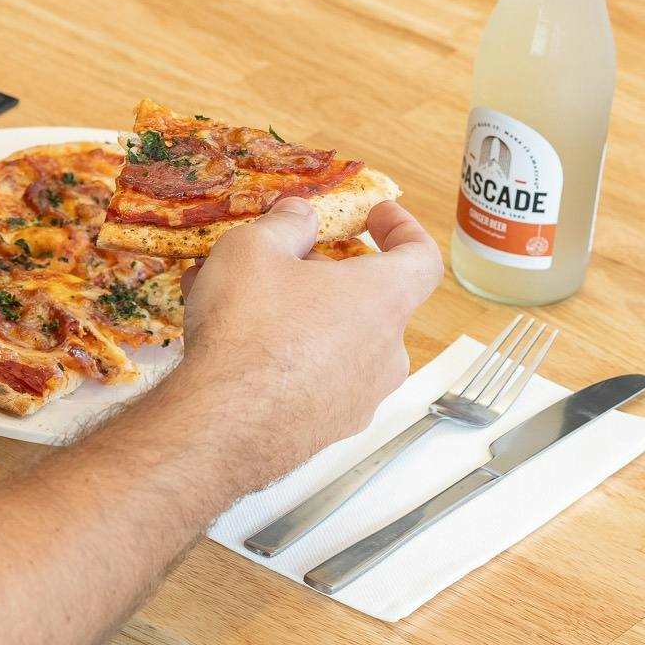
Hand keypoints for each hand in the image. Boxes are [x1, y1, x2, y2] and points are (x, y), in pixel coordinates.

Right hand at [175, 199, 441, 490]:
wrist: (222, 425)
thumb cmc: (248, 328)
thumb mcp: (255, 248)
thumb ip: (285, 223)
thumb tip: (299, 216)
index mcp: (384, 300)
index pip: (422, 258)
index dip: (403, 229)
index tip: (375, 216)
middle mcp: (386, 353)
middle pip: (369, 300)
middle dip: (325, 274)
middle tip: (280, 260)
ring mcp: (360, 398)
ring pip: (337, 340)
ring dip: (298, 314)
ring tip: (237, 300)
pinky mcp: (328, 429)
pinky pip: (315, 377)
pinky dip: (286, 355)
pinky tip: (232, 345)